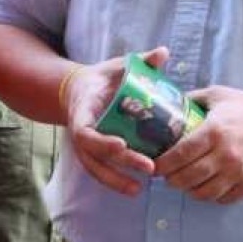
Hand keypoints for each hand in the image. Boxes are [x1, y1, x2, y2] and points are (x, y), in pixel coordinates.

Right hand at [62, 48, 167, 196]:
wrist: (80, 90)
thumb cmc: (103, 79)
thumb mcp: (118, 66)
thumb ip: (140, 61)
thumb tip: (163, 52)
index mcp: (83, 110)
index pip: (86, 130)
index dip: (101, 140)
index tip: (121, 144)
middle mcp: (81, 131)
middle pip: (94, 155)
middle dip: (121, 162)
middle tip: (149, 167)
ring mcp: (83, 146)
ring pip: (95, 168)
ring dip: (115, 180)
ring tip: (139, 189)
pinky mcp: (92, 154)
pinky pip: (100, 172)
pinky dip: (114, 182)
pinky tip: (134, 189)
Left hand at [152, 87, 242, 203]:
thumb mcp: (219, 95)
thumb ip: (192, 99)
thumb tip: (167, 104)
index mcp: (214, 131)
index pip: (178, 156)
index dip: (162, 165)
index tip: (155, 166)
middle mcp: (225, 155)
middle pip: (186, 178)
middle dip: (171, 180)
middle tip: (168, 176)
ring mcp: (238, 173)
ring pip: (202, 193)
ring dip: (189, 190)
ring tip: (186, 182)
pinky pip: (222, 199)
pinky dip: (210, 196)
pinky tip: (207, 186)